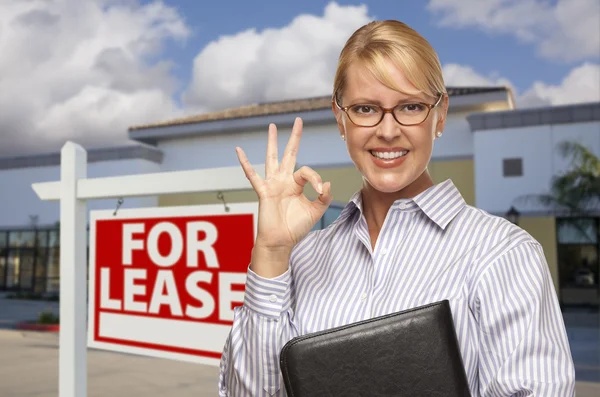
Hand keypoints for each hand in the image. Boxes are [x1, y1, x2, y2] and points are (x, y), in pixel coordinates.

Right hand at [236, 118, 332, 271]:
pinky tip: (239, 150)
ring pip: (272, 158)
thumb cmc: (295, 228)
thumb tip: (327, 182)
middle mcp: (284, 181)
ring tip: (272, 126)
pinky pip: (252, 175)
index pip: (307, 171)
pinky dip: (245, 163)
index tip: (321, 191)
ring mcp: (272, 184)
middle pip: (290, 154)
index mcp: (296, 185)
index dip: (316, 179)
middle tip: (298, 120)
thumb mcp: (315, 212)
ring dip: (272, 142)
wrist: (281, 241)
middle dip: (294, 138)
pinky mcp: (263, 191)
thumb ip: (323, 197)